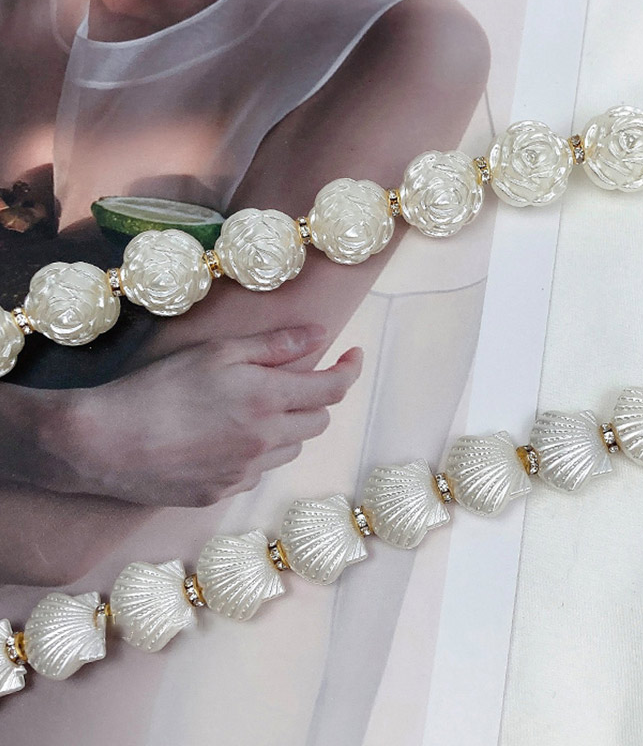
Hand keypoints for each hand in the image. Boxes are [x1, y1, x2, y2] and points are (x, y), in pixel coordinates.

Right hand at [47, 325, 361, 505]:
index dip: (349, 370)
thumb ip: (275, 345)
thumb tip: (321, 335)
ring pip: (290, 448)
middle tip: (292, 381)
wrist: (104, 443)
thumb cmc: (158, 388)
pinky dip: (256, 452)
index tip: (353, 356)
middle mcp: (267, 441)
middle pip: (318, 421)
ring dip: (286, 426)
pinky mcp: (223, 493)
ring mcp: (246, 472)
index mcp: (269, 401)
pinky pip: (257, 471)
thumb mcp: (218, 353)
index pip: (333, 389)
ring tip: (250, 409)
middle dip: (315, 399)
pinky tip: (224, 439)